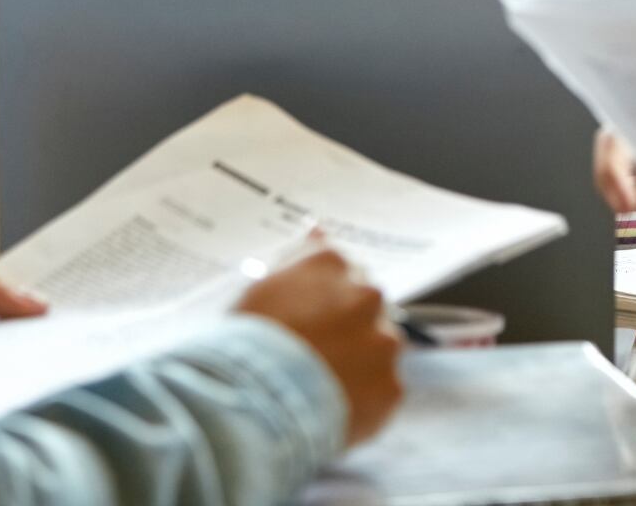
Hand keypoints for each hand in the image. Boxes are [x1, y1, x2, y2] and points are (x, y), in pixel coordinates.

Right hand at [235, 245, 402, 444]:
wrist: (253, 404)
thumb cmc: (244, 345)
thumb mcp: (260, 288)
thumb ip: (298, 259)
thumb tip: (318, 229)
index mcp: (332, 265)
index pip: (342, 270)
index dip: (325, 299)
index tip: (311, 318)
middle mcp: (366, 295)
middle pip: (366, 307)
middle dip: (347, 327)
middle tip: (316, 354)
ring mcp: (383, 340)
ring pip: (380, 347)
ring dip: (361, 361)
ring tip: (322, 386)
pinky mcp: (391, 385)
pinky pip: (382, 390)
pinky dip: (365, 400)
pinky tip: (334, 407)